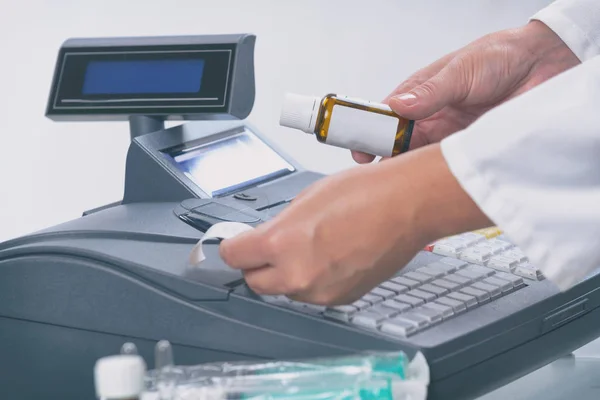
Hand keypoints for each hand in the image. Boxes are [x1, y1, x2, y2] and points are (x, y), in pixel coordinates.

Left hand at [219, 144, 490, 304]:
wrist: (407, 206)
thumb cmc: (365, 193)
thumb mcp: (305, 198)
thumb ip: (279, 226)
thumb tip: (268, 238)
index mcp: (281, 244)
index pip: (233, 257)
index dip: (234, 246)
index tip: (237, 243)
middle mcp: (298, 275)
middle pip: (256, 282)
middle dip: (258, 266)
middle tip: (270, 249)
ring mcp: (321, 292)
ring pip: (286, 291)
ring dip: (288, 274)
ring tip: (312, 247)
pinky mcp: (342, 298)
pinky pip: (314, 294)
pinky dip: (315, 280)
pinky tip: (331, 256)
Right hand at [352, 20, 579, 163]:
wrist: (547, 64)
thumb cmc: (501, 56)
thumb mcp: (461, 71)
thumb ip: (429, 92)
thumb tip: (396, 107)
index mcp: (422, 94)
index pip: (387, 117)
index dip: (370, 134)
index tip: (360, 150)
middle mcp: (433, 116)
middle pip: (399, 143)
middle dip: (385, 158)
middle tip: (375, 173)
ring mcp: (451, 135)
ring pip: (421, 158)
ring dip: (411, 169)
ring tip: (399, 183)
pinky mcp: (470, 149)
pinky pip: (448, 166)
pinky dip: (438, 175)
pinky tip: (430, 182)